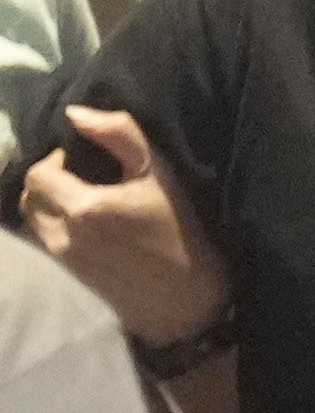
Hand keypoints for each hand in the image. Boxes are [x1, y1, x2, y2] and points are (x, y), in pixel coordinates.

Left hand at [18, 103, 219, 348]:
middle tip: (79, 176)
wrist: (187, 298)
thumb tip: (74, 114)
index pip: (37, 174)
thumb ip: (119, 134)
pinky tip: (82, 224)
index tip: (82, 159)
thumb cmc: (182, 228)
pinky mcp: (64, 275)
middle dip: (46, 181)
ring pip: (30, 220)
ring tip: (79, 199)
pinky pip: (41, 240)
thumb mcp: (161, 172)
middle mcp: (62, 235)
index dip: (55, 160)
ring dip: (46, 204)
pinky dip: (51, 225)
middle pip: (28, 198)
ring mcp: (60, 259)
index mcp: (85, 207)